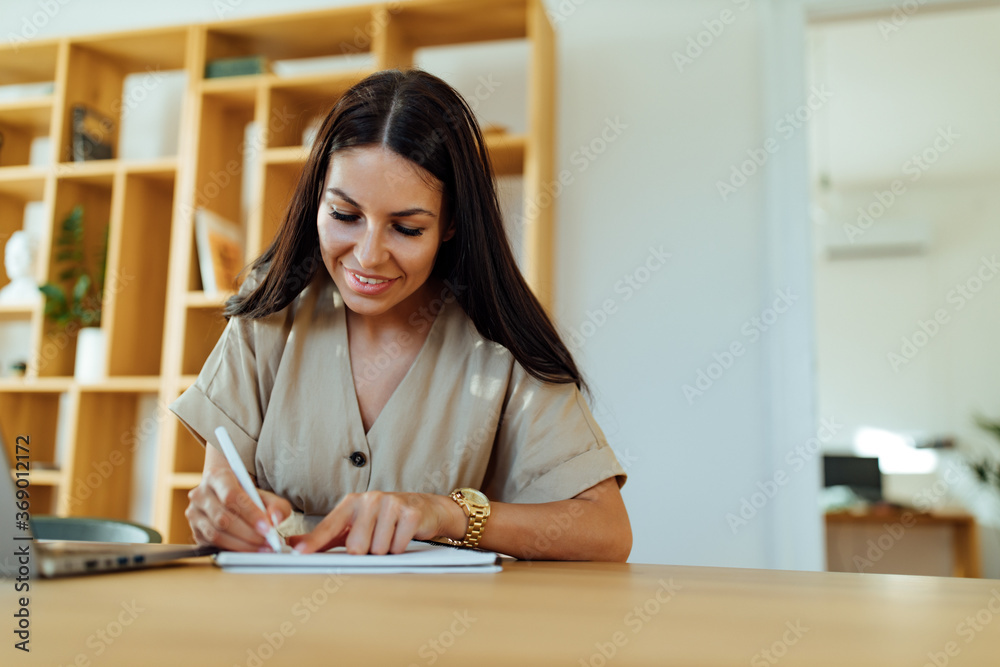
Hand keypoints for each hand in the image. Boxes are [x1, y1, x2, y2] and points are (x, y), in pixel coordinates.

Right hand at [186, 466, 291, 551]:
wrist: (226, 496)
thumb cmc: (247, 495)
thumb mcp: (264, 495)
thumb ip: (276, 506)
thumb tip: (275, 520)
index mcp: (216, 476)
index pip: (231, 496)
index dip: (250, 514)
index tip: (268, 527)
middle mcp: (200, 494)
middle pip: (223, 518)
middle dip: (249, 533)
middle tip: (268, 541)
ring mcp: (194, 514)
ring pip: (215, 534)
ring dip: (242, 545)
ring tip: (262, 548)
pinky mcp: (195, 531)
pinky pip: (212, 545)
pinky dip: (233, 550)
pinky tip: (249, 550)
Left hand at [286, 492, 465, 554]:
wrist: (425, 508)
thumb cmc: (384, 520)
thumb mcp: (354, 525)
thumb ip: (325, 536)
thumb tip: (294, 544)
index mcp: (352, 503)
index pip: (329, 526)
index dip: (314, 542)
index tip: (299, 553)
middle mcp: (369, 499)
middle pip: (356, 547)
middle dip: (367, 552)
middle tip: (375, 540)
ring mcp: (391, 504)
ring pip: (378, 549)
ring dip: (385, 551)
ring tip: (390, 536)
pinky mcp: (410, 513)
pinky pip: (398, 546)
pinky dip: (400, 547)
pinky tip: (402, 535)